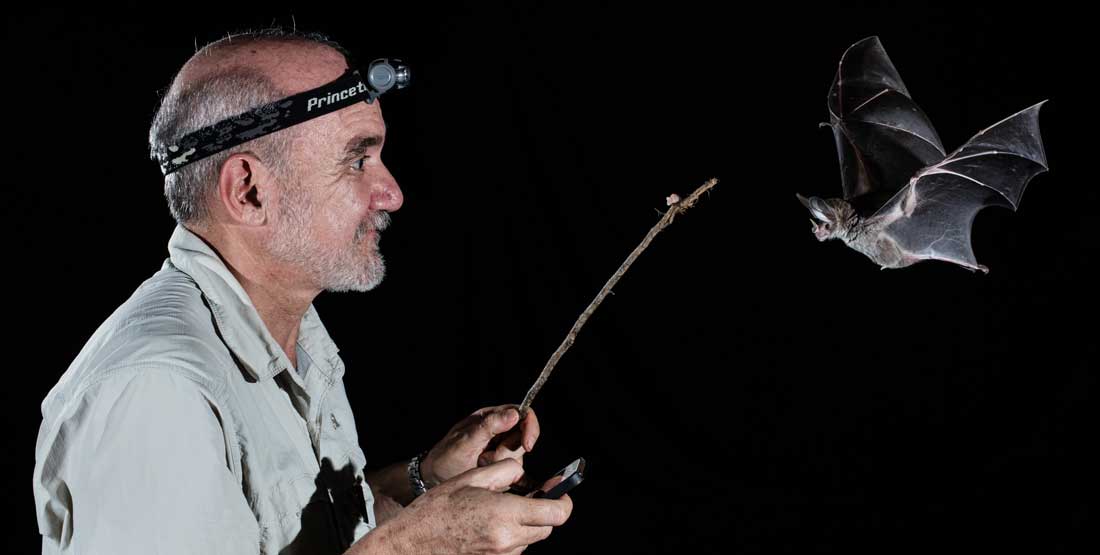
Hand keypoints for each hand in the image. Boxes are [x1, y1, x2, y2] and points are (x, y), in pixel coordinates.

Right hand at [359, 459, 571, 554]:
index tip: (560, 492)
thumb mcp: (471, 478)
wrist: (410, 544)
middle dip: (544, 512)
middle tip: (529, 497)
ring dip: (525, 525)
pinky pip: (513, 550)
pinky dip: (510, 538)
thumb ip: (505, 471)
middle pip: (547, 528)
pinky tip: (489, 526)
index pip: (557, 514)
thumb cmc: (436, 509)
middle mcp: (508, 540)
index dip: (564, 501)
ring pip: (530, 540)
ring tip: (499, 511)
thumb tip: (524, 472)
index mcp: (505, 514)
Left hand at [420, 405, 539, 486]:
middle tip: (486, 459)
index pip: (522, 413)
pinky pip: (515, 472)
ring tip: (479, 465)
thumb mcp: (465, 442)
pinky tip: (489, 478)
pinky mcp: (502, 467)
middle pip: (523, 436)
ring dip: (500, 464)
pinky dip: (505, 477)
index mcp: (490, 417)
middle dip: (508, 451)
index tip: (527, 445)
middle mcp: (498, 431)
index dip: (530, 427)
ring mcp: (501, 449)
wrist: (433, 482)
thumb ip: (488, 427)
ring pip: (519, 456)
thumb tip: (513, 414)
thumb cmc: (444, 458)